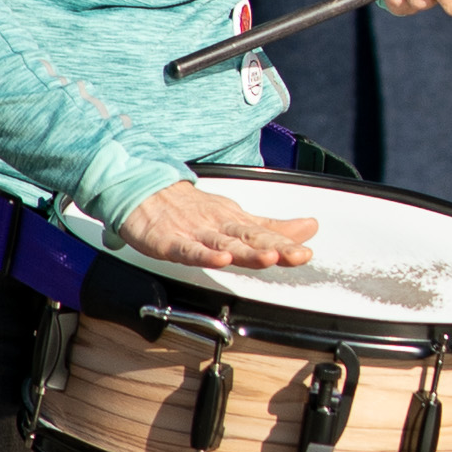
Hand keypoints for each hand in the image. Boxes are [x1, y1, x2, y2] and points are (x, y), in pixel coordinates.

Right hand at [122, 182, 317, 269]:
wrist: (143, 192)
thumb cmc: (191, 209)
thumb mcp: (236, 217)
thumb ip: (271, 228)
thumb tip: (309, 228)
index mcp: (234, 222)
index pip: (265, 234)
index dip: (287, 244)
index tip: (307, 252)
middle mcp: (218, 227)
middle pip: (250, 239)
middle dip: (276, 248)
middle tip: (298, 255)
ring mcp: (193, 233)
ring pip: (223, 244)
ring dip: (247, 251)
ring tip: (269, 258)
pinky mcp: (168, 241)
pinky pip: (187, 250)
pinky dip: (203, 255)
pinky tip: (219, 260)